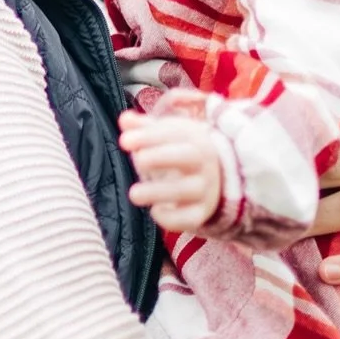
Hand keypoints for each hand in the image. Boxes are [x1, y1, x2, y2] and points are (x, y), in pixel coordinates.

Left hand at [118, 104, 221, 231]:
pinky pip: (190, 219)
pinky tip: (155, 210)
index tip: (125, 141)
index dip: (148, 136)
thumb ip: (143, 127)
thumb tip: (125, 119)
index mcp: (194, 139)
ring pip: (188, 190)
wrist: (215, 178)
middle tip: (137, 161)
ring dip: (158, 192)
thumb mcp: (166, 135)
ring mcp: (205, 189)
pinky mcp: (200, 213)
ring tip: (134, 194)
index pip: (173, 133)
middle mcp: (203, 163)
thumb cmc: (181, 151)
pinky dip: (172, 218)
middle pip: (188, 156)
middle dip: (160, 157)